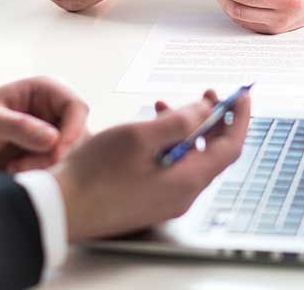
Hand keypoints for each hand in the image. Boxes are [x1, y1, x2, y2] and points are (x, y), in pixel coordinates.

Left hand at [0, 77, 89, 171]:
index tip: (56, 152)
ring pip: (68, 154)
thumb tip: (53, 139)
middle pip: (76, 135)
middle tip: (24, 166)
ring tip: (14, 168)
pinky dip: (39, 173)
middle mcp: (55, 111)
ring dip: (45, 166)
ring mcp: (53, 132)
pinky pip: (56, 166)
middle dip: (55, 155)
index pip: (77, 107)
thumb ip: (19, 127)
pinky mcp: (46, 152)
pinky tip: (15, 170)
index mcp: (47, 91)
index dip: (73, 130)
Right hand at [51, 90, 249, 241]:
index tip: (242, 95)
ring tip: (169, 105)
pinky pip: (171, 168)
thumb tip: (206, 111)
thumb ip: (180, 121)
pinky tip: (150, 129)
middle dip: (213, 120)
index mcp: (188, 180)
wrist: (60, 210)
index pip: (230, 146)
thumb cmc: (95, 174)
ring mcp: (166, 200)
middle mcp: (183, 194)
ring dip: (186, 129)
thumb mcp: (141, 137)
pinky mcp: (148, 200)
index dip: (239, 118)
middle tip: (208, 94)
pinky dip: (169, 144)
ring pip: (189, 158)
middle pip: (212, 152)